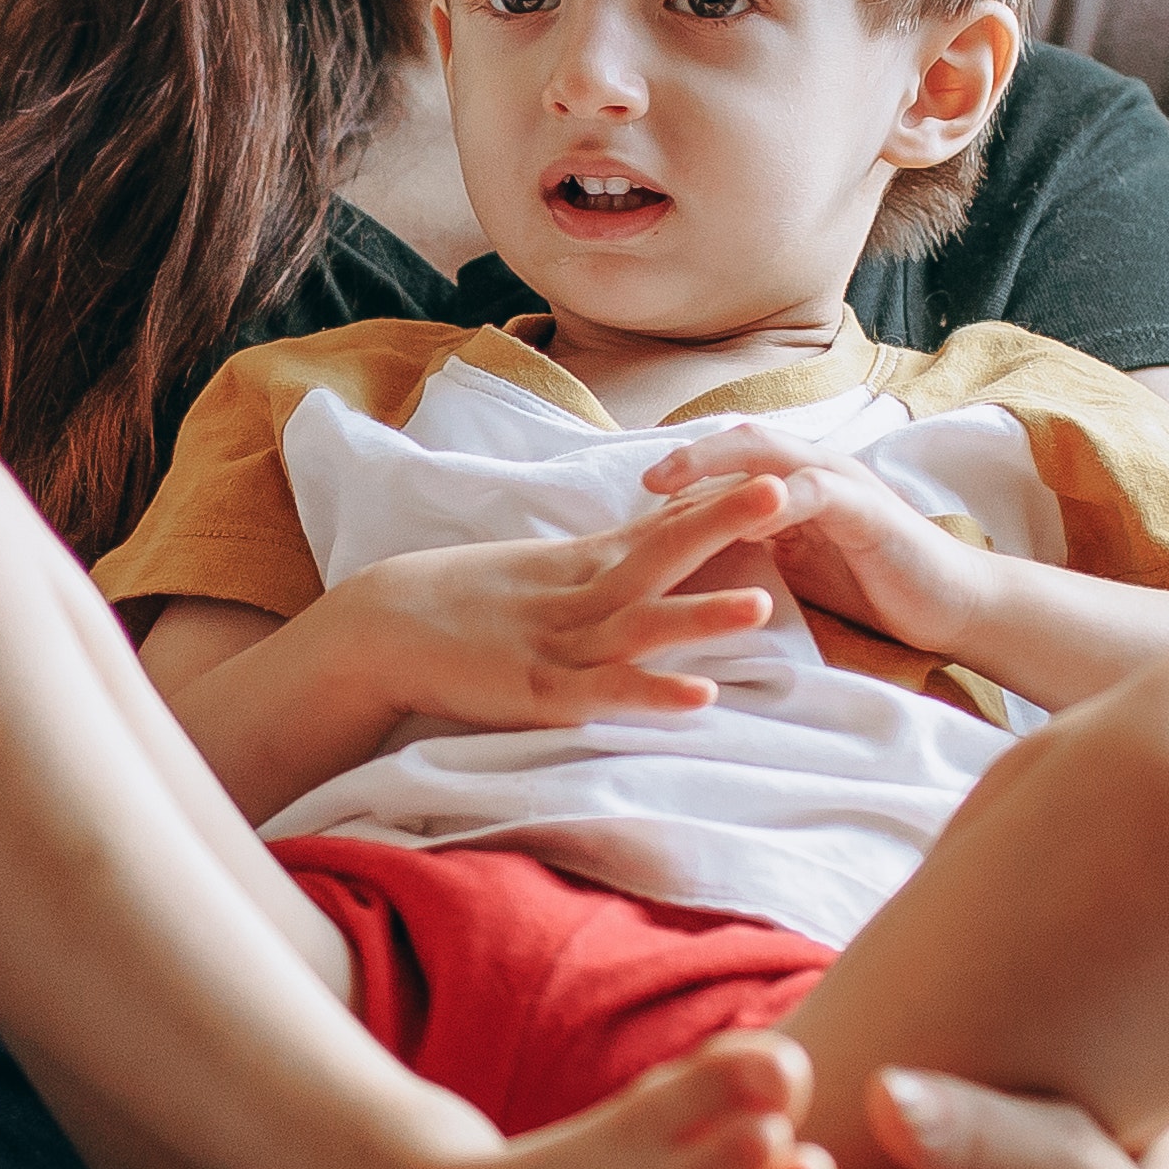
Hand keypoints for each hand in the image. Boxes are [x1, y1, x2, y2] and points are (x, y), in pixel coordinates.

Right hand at [335, 474, 799, 729]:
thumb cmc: (460, 602)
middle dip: (723, 523)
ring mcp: (562, 643)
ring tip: (762, 604)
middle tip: (787, 489)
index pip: (660, 524)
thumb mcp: (540, 573)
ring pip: (643, 626)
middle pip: (663, 553)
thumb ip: (597, 566)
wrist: (380, 628)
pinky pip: (606, 694)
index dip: (717, 500)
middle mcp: (581, 596)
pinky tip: (699, 697)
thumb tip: (652, 548)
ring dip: (701, 616)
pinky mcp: (540, 691)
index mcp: (583, 564)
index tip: (778, 471)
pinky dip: (651, 693)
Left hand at [628, 424, 1001, 662]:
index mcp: (796, 480)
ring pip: (771, 455)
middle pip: (743, 441)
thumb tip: (684, 556)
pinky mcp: (868, 510)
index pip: (731, 457)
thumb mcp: (798, 565)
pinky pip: (816, 492)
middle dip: (690, 455)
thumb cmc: (870, 588)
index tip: (632, 493)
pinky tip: (745, 519)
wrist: (950, 607)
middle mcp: (816, 469)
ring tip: (671, 485)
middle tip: (645, 479)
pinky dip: (778, 501)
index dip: (683, 469)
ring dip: (717, 466)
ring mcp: (843, 484)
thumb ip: (753, 545)